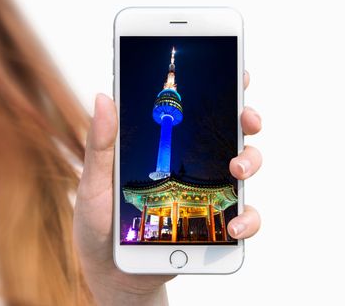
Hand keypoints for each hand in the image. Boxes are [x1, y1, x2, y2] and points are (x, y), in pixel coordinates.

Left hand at [73, 70, 261, 304]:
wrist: (112, 271)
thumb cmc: (99, 223)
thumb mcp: (94, 183)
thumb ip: (101, 145)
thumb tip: (103, 97)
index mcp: (161, 148)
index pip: (194, 111)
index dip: (220, 89)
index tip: (239, 73)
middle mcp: (189, 165)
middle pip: (228, 132)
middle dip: (246, 118)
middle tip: (247, 119)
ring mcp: (204, 192)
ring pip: (244, 166)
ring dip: (251, 161)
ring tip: (238, 170)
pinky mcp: (213, 225)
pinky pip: (244, 217)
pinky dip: (248, 219)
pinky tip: (235, 225)